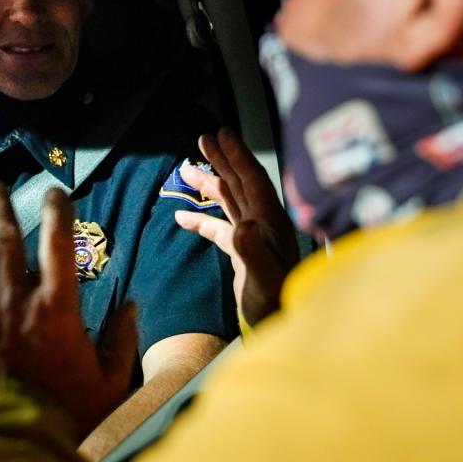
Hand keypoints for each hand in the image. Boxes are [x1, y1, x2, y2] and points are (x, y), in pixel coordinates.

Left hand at [0, 178, 137, 432]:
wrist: (12, 440)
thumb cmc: (65, 413)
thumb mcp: (109, 381)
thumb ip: (122, 340)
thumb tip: (133, 306)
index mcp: (57, 305)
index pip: (59, 243)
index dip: (57, 212)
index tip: (54, 192)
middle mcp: (16, 296)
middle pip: (7, 238)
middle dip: (0, 205)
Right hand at [174, 127, 298, 325]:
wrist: (281, 330)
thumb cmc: (276, 307)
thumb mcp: (265, 282)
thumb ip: (254, 253)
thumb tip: (243, 225)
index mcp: (271, 224)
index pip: (253, 181)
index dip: (237, 156)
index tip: (222, 134)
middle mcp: (265, 226)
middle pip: (241, 183)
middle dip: (223, 159)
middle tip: (204, 137)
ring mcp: (253, 238)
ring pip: (230, 201)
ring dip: (211, 183)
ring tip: (187, 168)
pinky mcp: (243, 253)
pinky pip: (219, 228)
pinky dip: (201, 220)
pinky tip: (181, 216)